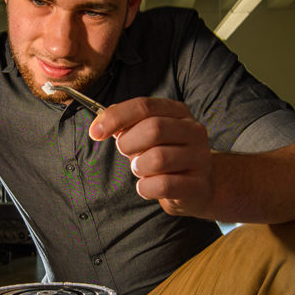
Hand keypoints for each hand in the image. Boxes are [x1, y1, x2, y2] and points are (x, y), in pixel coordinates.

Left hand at [90, 97, 213, 216]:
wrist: (197, 188)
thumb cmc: (165, 156)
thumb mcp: (147, 135)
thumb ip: (127, 125)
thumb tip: (100, 124)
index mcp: (178, 112)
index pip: (144, 106)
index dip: (116, 117)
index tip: (95, 132)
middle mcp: (193, 131)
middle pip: (154, 129)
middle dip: (129, 144)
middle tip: (127, 154)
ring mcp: (199, 158)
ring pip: (158, 158)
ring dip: (138, 167)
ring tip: (141, 170)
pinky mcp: (197, 185)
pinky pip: (163, 185)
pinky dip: (146, 188)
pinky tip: (147, 186)